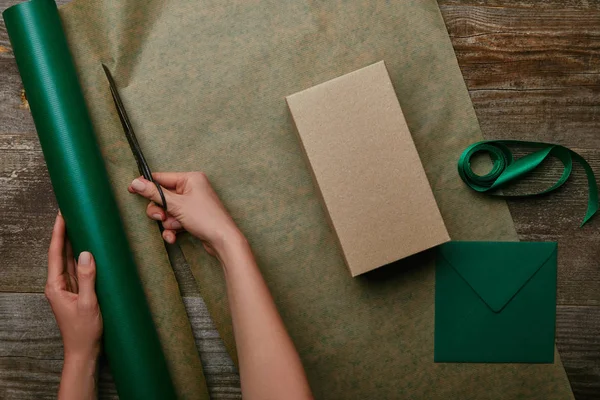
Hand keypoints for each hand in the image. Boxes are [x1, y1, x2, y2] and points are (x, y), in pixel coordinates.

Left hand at [45, 212, 102, 361]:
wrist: (83, 352)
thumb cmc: (84, 331)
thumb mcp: (88, 303)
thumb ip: (87, 278)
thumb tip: (85, 253)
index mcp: (55, 286)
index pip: (55, 253)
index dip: (58, 232)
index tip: (62, 215)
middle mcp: (58, 285)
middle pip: (59, 253)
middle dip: (64, 232)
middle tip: (71, 212)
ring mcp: (67, 288)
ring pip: (68, 260)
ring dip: (72, 242)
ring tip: (78, 224)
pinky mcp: (77, 292)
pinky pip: (77, 269)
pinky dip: (81, 256)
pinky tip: (87, 248)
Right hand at [128, 172, 244, 256]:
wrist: (223, 240)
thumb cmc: (205, 218)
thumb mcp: (176, 204)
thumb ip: (154, 193)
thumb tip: (136, 182)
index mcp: (191, 178)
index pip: (162, 178)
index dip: (147, 185)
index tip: (131, 189)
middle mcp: (192, 188)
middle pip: (163, 196)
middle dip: (160, 209)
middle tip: (161, 216)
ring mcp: (193, 203)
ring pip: (168, 210)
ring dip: (167, 221)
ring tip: (174, 227)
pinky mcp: (193, 217)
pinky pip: (175, 219)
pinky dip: (173, 228)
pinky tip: (174, 236)